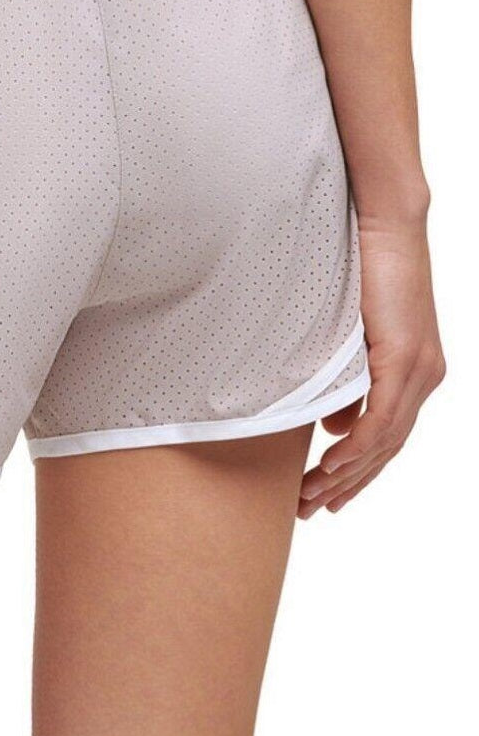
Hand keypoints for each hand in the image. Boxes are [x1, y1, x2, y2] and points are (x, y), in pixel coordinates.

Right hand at [298, 215, 444, 517]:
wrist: (386, 225)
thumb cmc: (362, 270)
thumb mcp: (350, 337)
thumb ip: (348, 383)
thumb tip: (334, 426)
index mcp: (415, 374)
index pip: (387, 439)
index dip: (357, 474)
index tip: (327, 498)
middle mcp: (425, 378)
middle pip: (386, 450)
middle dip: (346, 485)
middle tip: (310, 509)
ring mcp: (420, 370)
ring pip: (384, 441)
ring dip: (345, 473)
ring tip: (312, 494)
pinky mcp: (407, 357)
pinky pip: (383, 417)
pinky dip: (357, 445)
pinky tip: (333, 464)